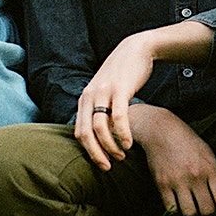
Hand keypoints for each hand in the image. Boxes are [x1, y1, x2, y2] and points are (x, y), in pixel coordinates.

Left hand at [75, 33, 156, 169]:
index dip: (88, 151)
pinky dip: (122, 133)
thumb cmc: (123, 73)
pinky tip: (128, 143)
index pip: (79, 132)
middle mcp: (90, 96)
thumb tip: (100, 133)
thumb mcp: (104, 90)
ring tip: (121, 155)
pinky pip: (118, 116)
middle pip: (86, 133)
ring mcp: (104, 92)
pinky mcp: (120, 89)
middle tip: (108, 167)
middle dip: (96, 154)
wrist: (136, 48)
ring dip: (110, 146)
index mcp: (84, 99)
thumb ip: (99, 108)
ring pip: (100, 128)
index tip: (101, 162)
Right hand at [132, 105, 215, 215]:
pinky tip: (179, 207)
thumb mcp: (209, 155)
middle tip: (210, 214)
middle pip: (207, 210)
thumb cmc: (188, 142)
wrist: (161, 130)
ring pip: (189, 212)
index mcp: (210, 168)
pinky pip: (171, 209)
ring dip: (193, 215)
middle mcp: (195, 176)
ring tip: (194, 209)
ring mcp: (178, 180)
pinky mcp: (162, 184)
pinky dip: (176, 212)